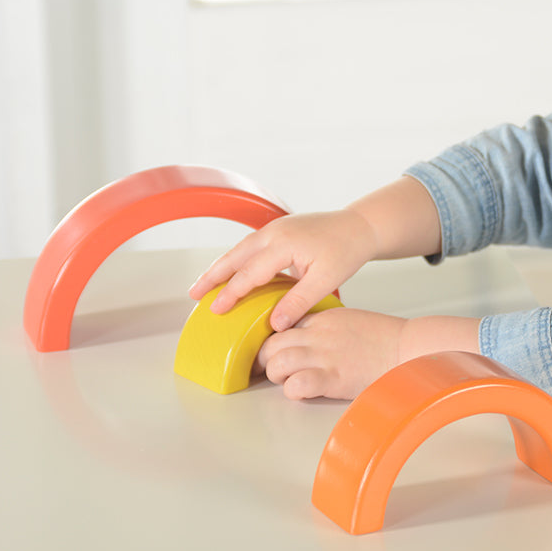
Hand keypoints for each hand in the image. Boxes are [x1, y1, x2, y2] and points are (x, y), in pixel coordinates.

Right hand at [188, 209, 376, 330]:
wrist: (358, 226)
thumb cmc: (346, 250)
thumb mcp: (326, 280)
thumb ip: (299, 301)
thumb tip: (276, 324)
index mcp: (283, 244)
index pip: (249, 273)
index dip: (231, 293)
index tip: (216, 310)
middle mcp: (273, 232)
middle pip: (234, 256)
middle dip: (212, 276)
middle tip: (193, 295)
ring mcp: (274, 228)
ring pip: (239, 249)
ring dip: (220, 267)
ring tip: (203, 285)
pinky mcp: (278, 230)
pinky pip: (249, 246)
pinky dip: (235, 260)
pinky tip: (231, 273)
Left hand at [256, 308, 404, 399]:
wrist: (409, 347)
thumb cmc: (383, 339)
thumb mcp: (346, 320)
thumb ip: (321, 327)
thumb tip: (301, 339)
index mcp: (320, 319)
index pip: (278, 326)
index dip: (268, 343)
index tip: (265, 354)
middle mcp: (318, 334)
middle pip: (270, 344)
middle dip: (264, 361)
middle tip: (268, 372)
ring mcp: (325, 355)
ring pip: (277, 363)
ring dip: (277, 376)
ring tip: (288, 382)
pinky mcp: (334, 378)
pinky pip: (297, 384)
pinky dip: (293, 390)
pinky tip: (302, 391)